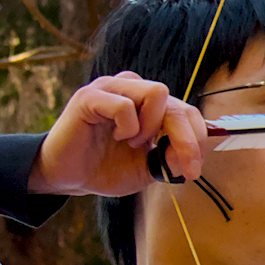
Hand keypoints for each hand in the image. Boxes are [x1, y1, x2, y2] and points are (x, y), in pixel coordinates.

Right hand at [29, 72, 207, 196]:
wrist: (66, 177)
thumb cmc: (105, 168)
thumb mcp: (147, 170)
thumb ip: (170, 160)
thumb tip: (191, 155)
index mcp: (150, 105)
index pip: (188, 112)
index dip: (198, 139)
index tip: (193, 170)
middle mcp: (134, 90)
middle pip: (178, 104)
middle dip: (187, 141)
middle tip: (181, 169)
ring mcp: (112, 88)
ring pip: (157, 92)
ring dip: (153, 127)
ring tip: (134, 143)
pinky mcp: (90, 96)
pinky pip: (124, 105)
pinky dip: (127, 127)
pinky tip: (117, 137)